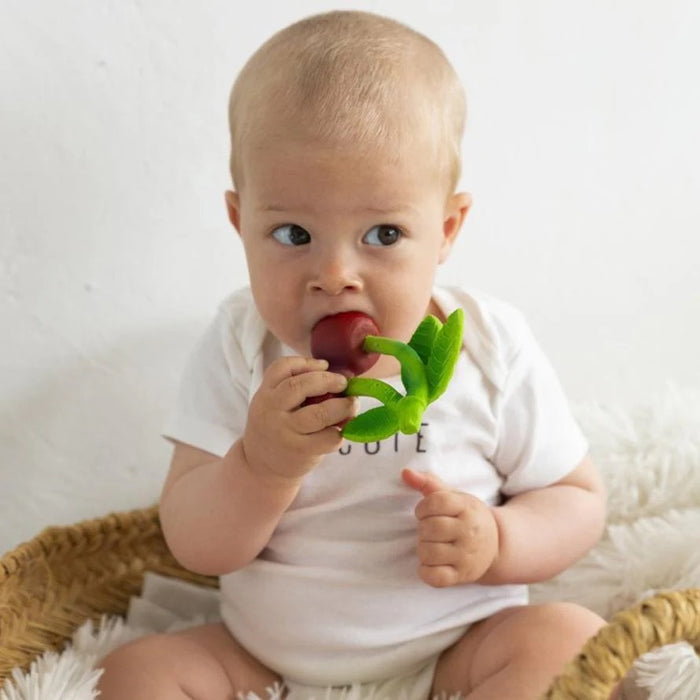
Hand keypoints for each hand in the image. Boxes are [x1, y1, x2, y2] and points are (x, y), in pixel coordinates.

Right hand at [242, 356, 356, 480]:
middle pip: (300, 386)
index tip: (325, 365)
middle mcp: (272, 410)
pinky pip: (328, 437)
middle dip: (328, 380)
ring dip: (343, 407)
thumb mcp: (273, 403)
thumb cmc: (276, 426)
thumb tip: (331, 371)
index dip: (307, 363)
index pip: (281, 368)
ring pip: (319, 414)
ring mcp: (286, 432)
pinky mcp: (301, 451)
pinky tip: (340, 431)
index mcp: (265, 393)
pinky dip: (340, 432)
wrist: (261, 466)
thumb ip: (293, 386)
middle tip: (343, 383)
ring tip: (352, 405)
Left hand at [402, 468, 498, 586]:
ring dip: (423, 549)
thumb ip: (428, 483)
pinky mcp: (462, 576)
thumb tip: (405, 472)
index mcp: (467, 508)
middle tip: (430, 530)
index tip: (424, 512)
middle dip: (422, 528)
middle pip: (430, 528)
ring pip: (428, 553)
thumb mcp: (454, 496)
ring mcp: (467, 556)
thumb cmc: (466, 517)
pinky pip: (435, 578)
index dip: (422, 507)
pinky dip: (426, 572)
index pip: (435, 502)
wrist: (497, 544)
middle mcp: (470, 532)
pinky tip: (430, 563)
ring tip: (432, 544)